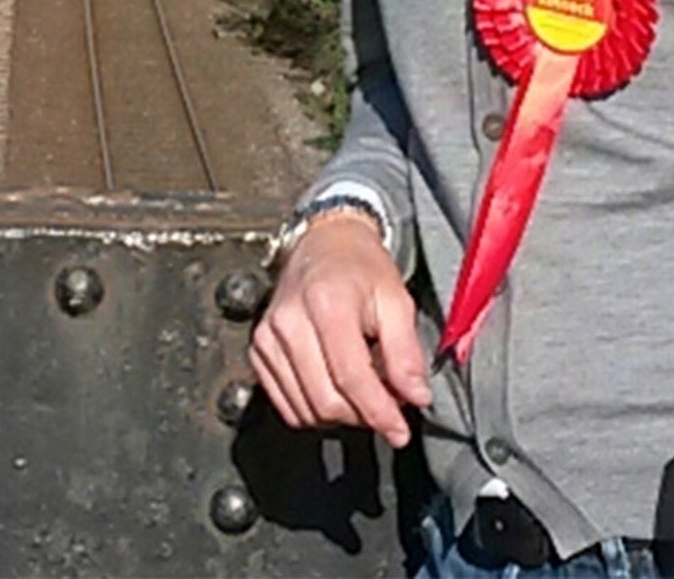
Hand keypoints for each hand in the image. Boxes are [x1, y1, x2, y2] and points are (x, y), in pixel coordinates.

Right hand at [248, 210, 432, 448]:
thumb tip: (416, 398)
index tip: (399, 431)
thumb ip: (406, 352)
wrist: (323, 242)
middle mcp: (289, 322)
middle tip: (388, 407)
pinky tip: (335, 391)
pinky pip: (286, 405)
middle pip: (325, 400)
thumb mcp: (396, 299)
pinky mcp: (258, 351)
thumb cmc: (361, 268)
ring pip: (305, 409)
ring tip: (363, 394)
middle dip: (362, 416)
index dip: (379, 412)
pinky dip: (314, 410)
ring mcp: (267, 338)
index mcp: (327, 303)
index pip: (351, 378)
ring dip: (340, 416)